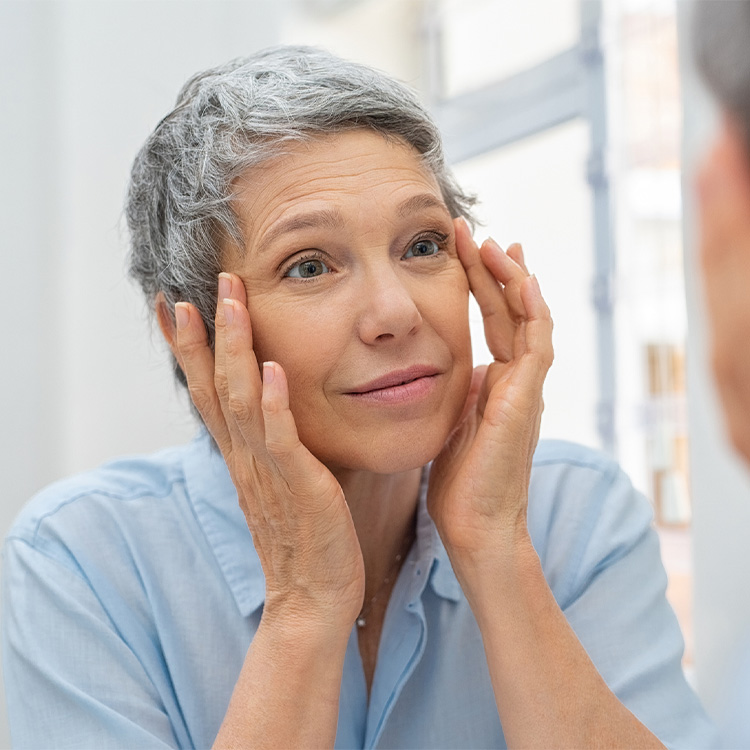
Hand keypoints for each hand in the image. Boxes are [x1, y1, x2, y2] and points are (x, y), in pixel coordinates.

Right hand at [173, 273, 364, 629]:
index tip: (174, 304)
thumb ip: (274, 444)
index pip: (207, 392)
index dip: (189, 349)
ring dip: (233, 351)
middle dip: (203, 335)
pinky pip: (282, 440)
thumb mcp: (282, 482)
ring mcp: (268, 471)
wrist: (315, 597)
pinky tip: (270, 370)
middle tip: (193, 286)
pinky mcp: (300, 487)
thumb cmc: (305, 537)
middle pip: (214, 387)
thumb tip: (276, 407)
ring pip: (241, 401)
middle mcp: (246, 458)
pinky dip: (272, 404)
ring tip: (228, 304)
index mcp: (242, 455)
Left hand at [428, 219, 552, 571]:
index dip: (479, 284)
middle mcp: (515, 381)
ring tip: (493, 243)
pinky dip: (533, 311)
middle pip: (509, 311)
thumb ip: (455, 393)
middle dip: (492, 270)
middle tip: (473, 232)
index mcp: (495, 384)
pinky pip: (537, 346)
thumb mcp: (452, 424)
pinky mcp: (526, 401)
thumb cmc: (460, 484)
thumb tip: (446, 369)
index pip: (492, 321)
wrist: (476, 527)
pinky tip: (521, 280)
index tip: (461, 250)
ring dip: (512, 280)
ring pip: (529, 320)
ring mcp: (525, 390)